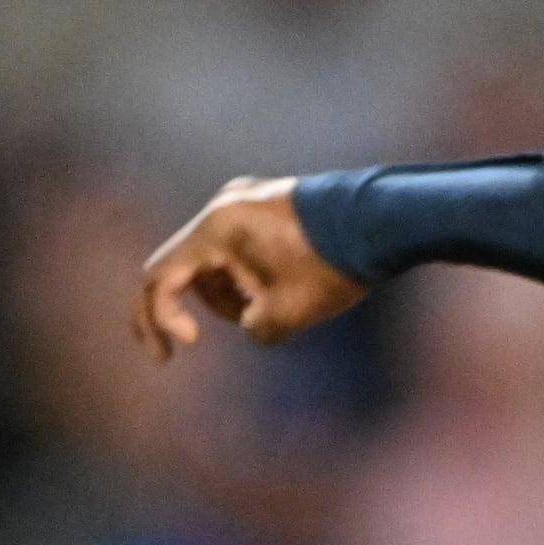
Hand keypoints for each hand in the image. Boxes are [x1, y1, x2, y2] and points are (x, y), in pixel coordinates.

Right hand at [132, 176, 367, 358]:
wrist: (384, 220)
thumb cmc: (334, 263)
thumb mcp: (287, 314)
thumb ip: (252, 329)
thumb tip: (250, 325)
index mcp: (216, 229)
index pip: (160, 277)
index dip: (161, 318)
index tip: (190, 345)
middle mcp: (223, 206)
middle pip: (185, 268)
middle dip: (199, 307)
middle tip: (218, 333)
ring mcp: (244, 199)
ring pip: (213, 258)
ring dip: (229, 290)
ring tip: (273, 305)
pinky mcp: (265, 203)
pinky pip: (237, 244)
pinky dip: (246, 273)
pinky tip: (281, 287)